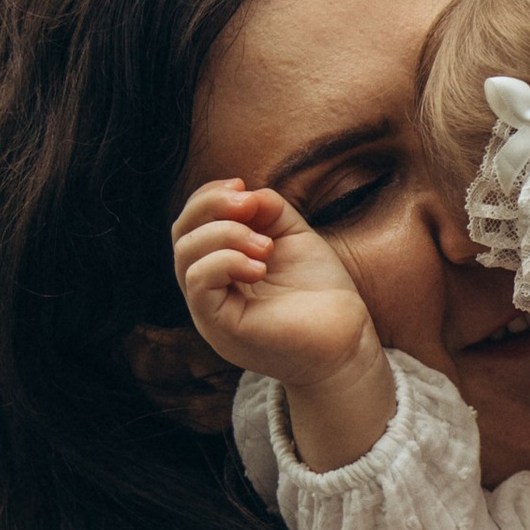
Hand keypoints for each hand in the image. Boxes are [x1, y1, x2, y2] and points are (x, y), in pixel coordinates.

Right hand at [171, 180, 393, 468]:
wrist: (347, 342)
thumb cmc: (322, 294)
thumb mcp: (292, 237)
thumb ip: (267, 210)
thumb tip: (244, 192)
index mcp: (221, 269)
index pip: (192, 224)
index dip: (208, 197)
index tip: (243, 187)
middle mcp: (209, 290)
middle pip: (182, 235)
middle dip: (211, 206)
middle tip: (249, 204)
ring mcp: (210, 311)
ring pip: (186, 255)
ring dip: (225, 234)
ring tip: (265, 246)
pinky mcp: (220, 326)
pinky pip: (199, 281)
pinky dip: (225, 260)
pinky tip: (259, 266)